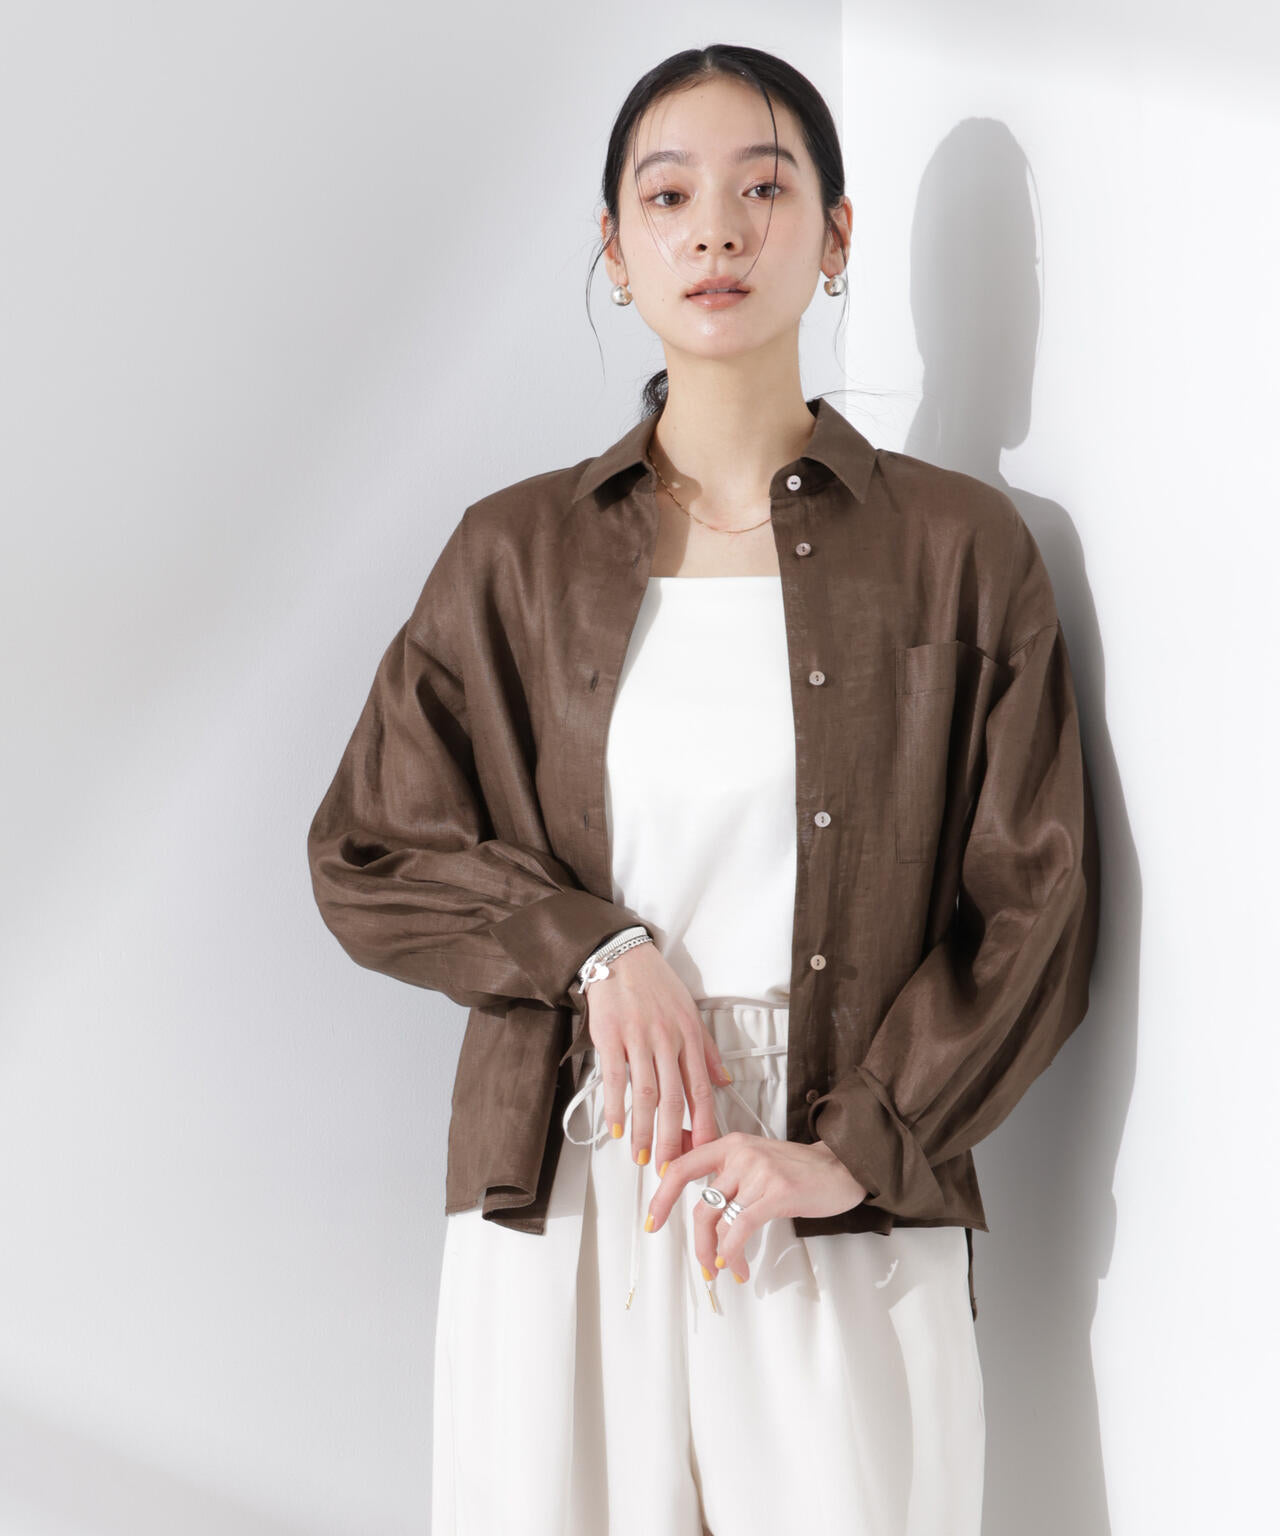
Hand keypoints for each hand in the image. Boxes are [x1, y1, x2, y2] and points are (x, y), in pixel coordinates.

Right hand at [584, 943, 732, 1170]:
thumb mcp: (690, 1013)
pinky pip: (616, 1078)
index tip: (703, 1152)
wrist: (622, 956)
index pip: (701, 1090)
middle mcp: (668, 1039)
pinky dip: (616, 1106)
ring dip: (643, 1130)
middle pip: (673, 1100)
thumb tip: (725, 1081)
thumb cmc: (657, 985)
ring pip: (645, 1094)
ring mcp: (639, 1038)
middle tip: (668, 1168)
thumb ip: (708, 1052)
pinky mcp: (611, 1036)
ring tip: (640, 1155)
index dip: (702, 1125)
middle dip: (671, 1139)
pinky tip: (615, 1128)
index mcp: (690, 1036)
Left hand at [645, 1131, 867, 1281]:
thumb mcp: (755, 1159)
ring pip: (720, 1222)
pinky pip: (741, 1229)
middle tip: (702, 1266)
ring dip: (718, 1255)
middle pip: (701, 1207)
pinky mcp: (776, 1193)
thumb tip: (693, 1189)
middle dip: (698, 1243)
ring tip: (725, 1270)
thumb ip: (725, 1171)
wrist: (840, 1167)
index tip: (653, 1221)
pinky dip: (732, 1252)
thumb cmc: (797, 1169)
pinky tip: (735, 1265)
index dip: (662, 1197)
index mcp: (730, 1145)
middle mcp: (740, 1155)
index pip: (682, 1167)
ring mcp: (758, 1173)